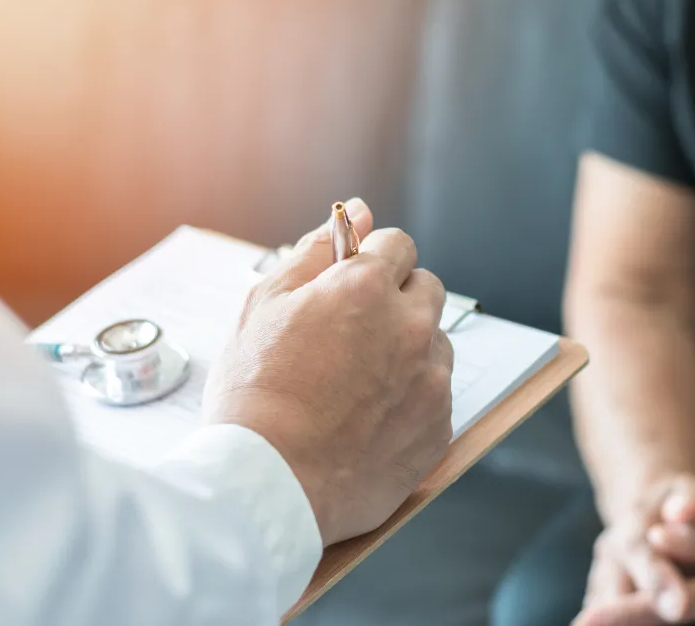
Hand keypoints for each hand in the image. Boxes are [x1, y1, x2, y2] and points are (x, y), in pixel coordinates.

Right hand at [203, 198, 453, 545]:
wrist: (269, 484)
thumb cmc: (255, 395)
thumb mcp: (264, 305)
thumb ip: (315, 251)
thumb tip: (357, 211)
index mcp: (366, 287)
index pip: (397, 244)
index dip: (371, 260)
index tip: (352, 282)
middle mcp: (410, 326)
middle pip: (426, 287)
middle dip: (396, 298)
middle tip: (353, 333)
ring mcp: (430, 378)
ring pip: (435, 340)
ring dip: (408, 347)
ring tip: (357, 382)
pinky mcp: (439, 425)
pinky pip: (436, 392)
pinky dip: (412, 397)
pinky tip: (369, 417)